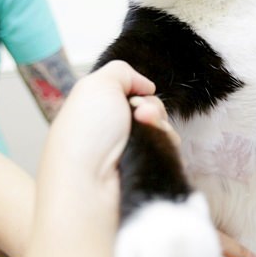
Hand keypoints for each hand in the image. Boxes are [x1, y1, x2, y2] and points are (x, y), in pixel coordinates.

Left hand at [44, 61, 160, 184]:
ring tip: (145, 131)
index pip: (131, 96)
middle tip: (140, 115)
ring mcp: (132, 155)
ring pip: (163, 130)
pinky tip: (154, 148)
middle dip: (152, 107)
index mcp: (97, 115)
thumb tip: (145, 86)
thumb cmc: (85, 134)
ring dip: (159, 124)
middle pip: (152, 111)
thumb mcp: (96, 84)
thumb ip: (122, 72)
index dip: (138, 91)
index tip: (135, 95)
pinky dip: (165, 144)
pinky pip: (169, 151)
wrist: (90, 184)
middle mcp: (114, 135)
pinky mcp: (148, 172)